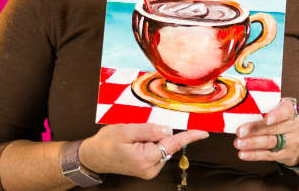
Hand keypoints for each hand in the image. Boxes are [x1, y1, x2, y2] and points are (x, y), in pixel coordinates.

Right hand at [79, 123, 208, 179]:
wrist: (94, 156)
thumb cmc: (107, 142)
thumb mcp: (127, 130)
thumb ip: (150, 129)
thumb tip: (168, 129)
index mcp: (147, 158)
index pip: (173, 143)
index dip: (190, 136)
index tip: (204, 132)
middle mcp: (151, 168)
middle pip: (166, 142)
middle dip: (158, 132)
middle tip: (137, 129)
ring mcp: (149, 170)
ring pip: (161, 146)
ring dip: (152, 137)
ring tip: (132, 137)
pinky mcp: (146, 168)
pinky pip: (155, 150)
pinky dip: (149, 142)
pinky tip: (134, 142)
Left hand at [234, 98, 298, 165]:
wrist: (298, 136)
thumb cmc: (282, 116)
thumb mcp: (279, 106)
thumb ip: (266, 105)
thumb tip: (241, 105)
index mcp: (293, 110)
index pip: (286, 111)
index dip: (276, 115)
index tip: (266, 119)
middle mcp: (295, 126)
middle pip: (274, 128)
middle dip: (255, 130)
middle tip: (240, 131)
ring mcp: (292, 142)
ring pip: (270, 142)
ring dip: (252, 143)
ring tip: (238, 143)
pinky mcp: (285, 154)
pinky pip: (269, 155)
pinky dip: (254, 155)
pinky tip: (243, 154)